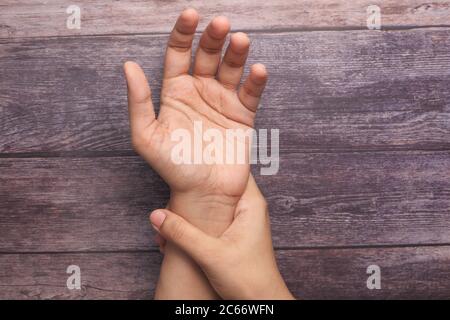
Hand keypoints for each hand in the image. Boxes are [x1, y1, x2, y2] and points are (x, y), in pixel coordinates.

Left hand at [124, 9, 267, 228]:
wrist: (203, 192)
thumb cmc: (173, 166)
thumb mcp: (146, 136)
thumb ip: (138, 101)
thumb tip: (128, 65)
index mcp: (175, 92)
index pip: (178, 54)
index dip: (183, 33)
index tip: (191, 14)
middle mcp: (199, 92)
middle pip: (206, 55)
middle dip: (213, 37)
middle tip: (221, 24)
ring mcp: (222, 102)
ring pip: (231, 69)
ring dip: (236, 53)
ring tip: (240, 40)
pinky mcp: (243, 116)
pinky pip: (251, 93)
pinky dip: (255, 81)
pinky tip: (257, 70)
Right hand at [150, 175, 293, 299]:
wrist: (261, 302)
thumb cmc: (249, 279)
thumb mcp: (211, 255)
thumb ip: (182, 234)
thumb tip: (156, 216)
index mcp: (251, 203)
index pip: (233, 169)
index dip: (211, 162)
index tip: (189, 155)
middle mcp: (248, 207)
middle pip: (217, 185)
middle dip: (193, 189)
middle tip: (170, 189)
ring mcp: (240, 220)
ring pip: (212, 203)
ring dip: (191, 209)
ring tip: (169, 214)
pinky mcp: (233, 232)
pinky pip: (211, 218)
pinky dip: (195, 222)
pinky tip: (177, 233)